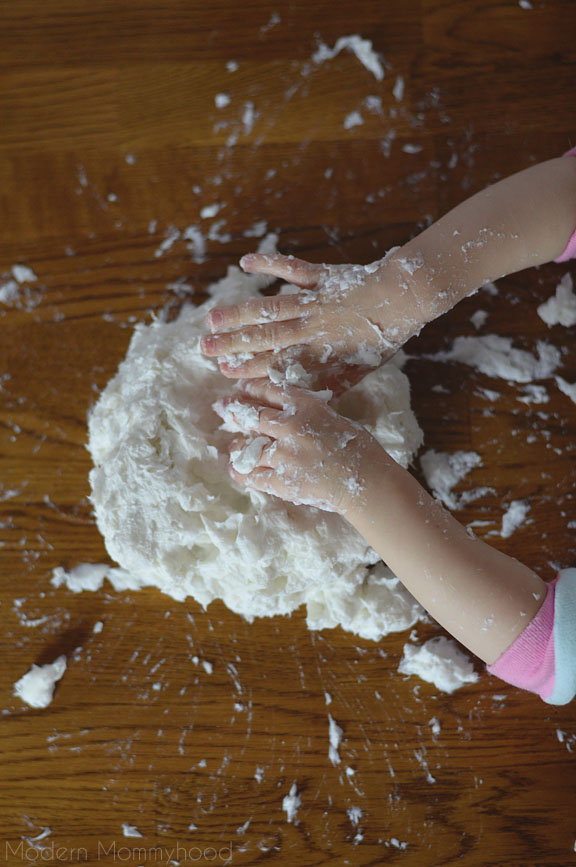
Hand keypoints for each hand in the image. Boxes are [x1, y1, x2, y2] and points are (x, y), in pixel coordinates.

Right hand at [200, 251, 428, 393]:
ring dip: (239, 313)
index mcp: (318, 352)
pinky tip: (246, 262)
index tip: (225, 372)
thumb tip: (305, 404)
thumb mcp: (358, 370)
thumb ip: (330, 386)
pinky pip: (293, 269)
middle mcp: (311, 326)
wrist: (405, 300)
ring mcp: (314, 300)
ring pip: (270, 307)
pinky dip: (270, 263)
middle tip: (204, 348)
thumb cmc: (380, 339)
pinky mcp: (321, 276)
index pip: (276, 363)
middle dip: (233, 344)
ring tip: (212, 318)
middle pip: (265, 336)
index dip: (250, 368)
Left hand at [214, 378, 392, 515]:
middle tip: (223, 408)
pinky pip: (253, 475)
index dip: (252, 388)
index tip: (241, 388)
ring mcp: (284, 454)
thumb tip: (285, 411)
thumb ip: (308, 413)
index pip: (270, 390)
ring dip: (239, 445)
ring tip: (233, 444)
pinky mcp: (281, 480)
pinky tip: (235, 469)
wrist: (367, 482)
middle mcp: (290, 426)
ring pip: (248, 446)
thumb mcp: (333, 417)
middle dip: (235, 410)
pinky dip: (242, 472)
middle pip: (252, 414)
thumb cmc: (359, 449)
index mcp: (306, 405)